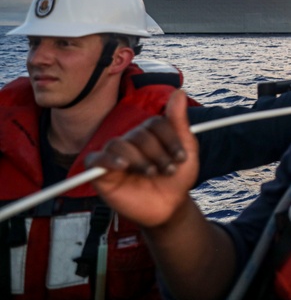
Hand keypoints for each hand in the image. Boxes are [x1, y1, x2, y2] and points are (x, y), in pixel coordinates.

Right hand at [86, 90, 199, 228]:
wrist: (169, 207)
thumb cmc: (176, 178)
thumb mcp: (186, 150)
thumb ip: (179, 122)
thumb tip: (178, 92)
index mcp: (150, 133)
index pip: (155, 123)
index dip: (170, 139)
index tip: (182, 157)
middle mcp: (131, 141)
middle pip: (139, 134)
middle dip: (158, 152)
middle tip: (167, 170)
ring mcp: (116, 155)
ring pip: (120, 144)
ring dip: (139, 158)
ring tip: (151, 173)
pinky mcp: (102, 172)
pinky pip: (96, 159)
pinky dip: (108, 160)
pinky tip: (123, 165)